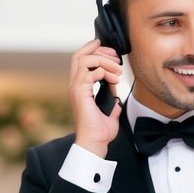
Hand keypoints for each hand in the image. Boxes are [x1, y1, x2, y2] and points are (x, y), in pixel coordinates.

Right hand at [69, 39, 123, 157]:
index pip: (80, 60)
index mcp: (79, 88)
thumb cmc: (100, 131)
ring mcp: (76, 88)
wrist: (94, 142)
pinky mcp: (80, 92)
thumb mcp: (110, 111)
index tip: (110, 52)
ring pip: (86, 60)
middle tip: (115, 56)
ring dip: (105, 61)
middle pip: (79, 55)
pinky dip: (106, 72)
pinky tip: (115, 80)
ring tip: (118, 69)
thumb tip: (117, 95)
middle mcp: (75, 85)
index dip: (93, 50)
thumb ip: (111, 100)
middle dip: (98, 50)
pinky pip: (92, 72)